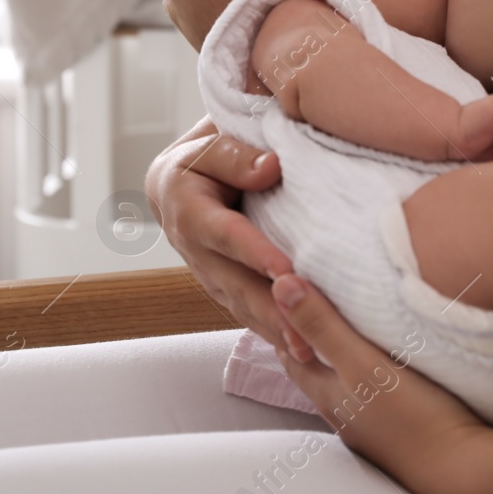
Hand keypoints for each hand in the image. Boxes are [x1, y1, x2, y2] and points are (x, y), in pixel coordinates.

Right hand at [146, 118, 310, 360]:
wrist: (181, 177)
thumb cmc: (206, 151)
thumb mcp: (212, 139)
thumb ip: (236, 154)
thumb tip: (271, 168)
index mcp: (187, 209)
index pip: (226, 233)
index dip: (255, 254)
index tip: (286, 271)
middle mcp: (194, 250)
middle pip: (237, 284)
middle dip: (272, 311)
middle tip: (306, 333)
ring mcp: (209, 275)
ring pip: (244, 308)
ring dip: (276, 332)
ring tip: (311, 352)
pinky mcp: (225, 290)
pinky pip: (250, 314)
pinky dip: (275, 335)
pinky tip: (304, 354)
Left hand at [272, 273, 489, 493]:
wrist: (461, 468)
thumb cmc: (413, 414)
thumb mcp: (361, 361)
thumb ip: (323, 326)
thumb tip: (280, 286)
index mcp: (327, 395)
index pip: (292, 356)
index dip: (286, 327)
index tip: (287, 300)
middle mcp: (343, 415)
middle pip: (315, 372)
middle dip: (310, 342)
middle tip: (313, 310)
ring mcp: (370, 429)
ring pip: (345, 386)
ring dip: (341, 361)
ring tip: (350, 333)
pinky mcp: (398, 434)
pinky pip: (373, 399)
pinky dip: (369, 378)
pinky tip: (386, 373)